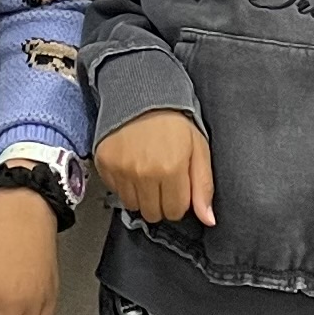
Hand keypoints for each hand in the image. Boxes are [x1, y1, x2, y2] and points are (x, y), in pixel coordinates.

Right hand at [95, 109, 213, 226]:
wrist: (141, 93)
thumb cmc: (174, 122)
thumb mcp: (198, 149)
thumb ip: (203, 186)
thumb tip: (208, 220)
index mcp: (171, 170)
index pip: (174, 212)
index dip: (178, 201)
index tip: (177, 185)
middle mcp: (144, 173)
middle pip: (152, 213)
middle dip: (160, 202)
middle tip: (162, 179)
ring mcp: (122, 170)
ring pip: (133, 205)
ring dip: (141, 195)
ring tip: (146, 172)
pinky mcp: (105, 164)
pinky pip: (115, 191)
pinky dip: (124, 184)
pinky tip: (132, 166)